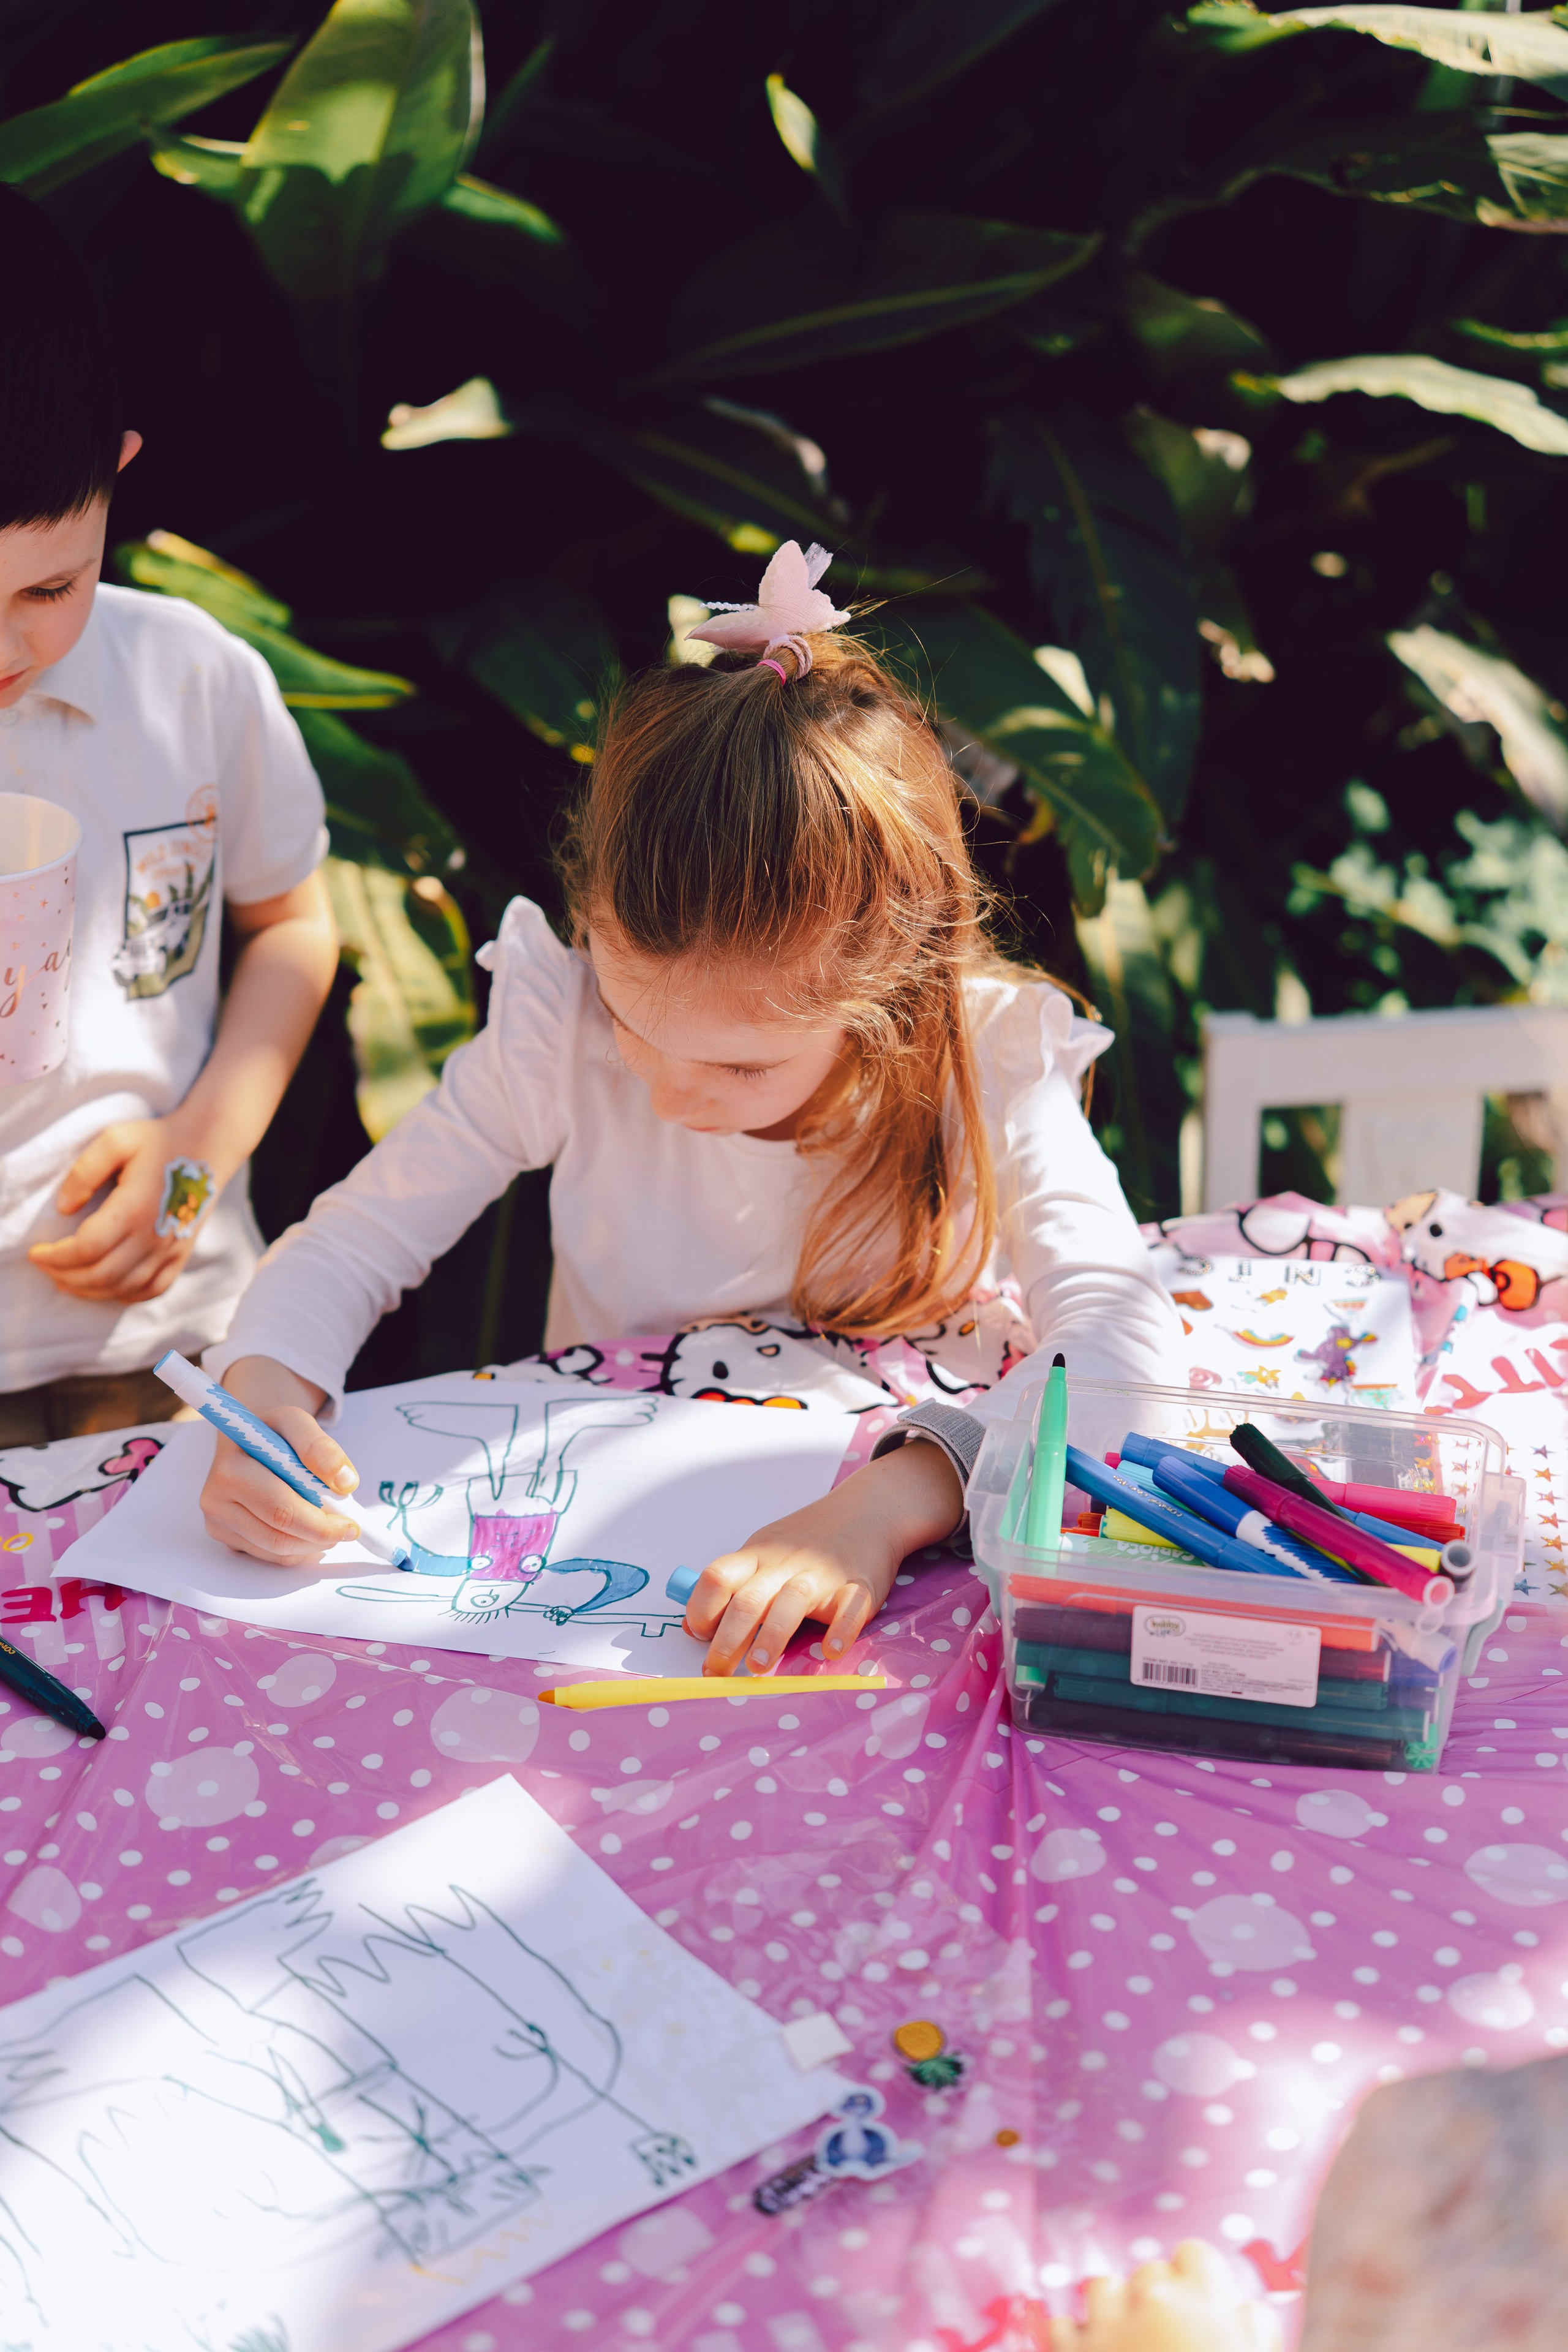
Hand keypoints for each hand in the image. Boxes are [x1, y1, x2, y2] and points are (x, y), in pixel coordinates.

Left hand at [29, 1117, 219, 1303]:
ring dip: (88, 1290)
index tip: (35, 1252)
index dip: (54, 1257)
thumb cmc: (159, 1140)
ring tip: (66, 1280)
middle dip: (64, 1276)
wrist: (208, 1146)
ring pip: (123, 1288)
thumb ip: (85, 1172)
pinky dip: (124, 1295)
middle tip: (46, 1266)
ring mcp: (170, 1249)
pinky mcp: (181, 1255)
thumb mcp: (116, 1140)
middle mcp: (153, 1236)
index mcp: (134, 1209)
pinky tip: (106, 1287)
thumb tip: (64, 1208)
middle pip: (100, 1275)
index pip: (85, 1249)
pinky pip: (151, 1290)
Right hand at [198, 1354, 362, 1565]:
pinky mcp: (227, 1539)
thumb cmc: (272, 1432)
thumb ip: (320, 1446)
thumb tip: (345, 1483)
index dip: (320, 1524)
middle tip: (347, 1528)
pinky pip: (271, 1556)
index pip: (280, 1510)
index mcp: (230, 1471)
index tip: (351, 1523)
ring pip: (277, 1553)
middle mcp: (216, 1501)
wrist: (246, 1439)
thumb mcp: (296, 1422)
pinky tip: (307, 1527)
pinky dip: (298, 1547)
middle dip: (320, 1536)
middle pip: (278, 1537)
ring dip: (312, 1544)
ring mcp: (219, 1525)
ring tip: (328, 1522)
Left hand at [685, 1439, 962, 1675]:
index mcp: (758, 1556)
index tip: (698, 1636)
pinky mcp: (860, 1585)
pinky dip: (842, 1629)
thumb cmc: (810, 1539)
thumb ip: (732, 1587)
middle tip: (717, 1672)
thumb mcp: (763, 1551)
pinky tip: (832, 1651)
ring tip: (759, 1667)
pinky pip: (850, 1607)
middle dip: (728, 1638)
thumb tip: (691, 1628)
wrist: (868, 1509)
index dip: (701, 1607)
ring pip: (792, 1602)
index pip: (718, 1577)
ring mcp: (823, 1574)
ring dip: (772, 1635)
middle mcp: (786, 1565)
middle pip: (749, 1598)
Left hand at [1050, 2241, 1280, 2351]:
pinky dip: (1076, 2340)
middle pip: (1151, 2273)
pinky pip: (1064, 2325)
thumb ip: (1251, 2326)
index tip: (1203, 2308)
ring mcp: (1106, 2323)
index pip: (1195, 2254)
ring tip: (1129, 2345)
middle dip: (1160, 2301)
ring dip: (1114, 2311)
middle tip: (1171, 2342)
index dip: (1200, 2282)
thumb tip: (1238, 2307)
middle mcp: (1151, 2298)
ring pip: (1102, 2288)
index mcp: (1202, 2297)